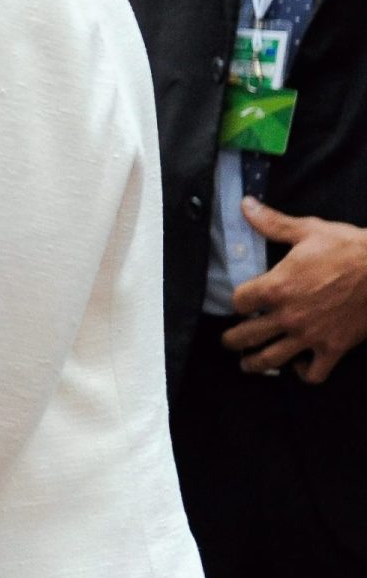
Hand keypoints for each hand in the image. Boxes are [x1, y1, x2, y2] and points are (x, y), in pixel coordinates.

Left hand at [224, 197, 366, 382]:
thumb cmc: (349, 248)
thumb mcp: (308, 231)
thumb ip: (273, 223)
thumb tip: (245, 204)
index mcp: (276, 286)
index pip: (238, 301)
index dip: (237, 301)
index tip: (242, 300)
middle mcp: (288, 315)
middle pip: (245, 336)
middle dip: (232, 339)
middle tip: (229, 340)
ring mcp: (310, 335)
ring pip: (271, 359)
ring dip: (254, 363)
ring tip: (247, 363)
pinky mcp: (334, 348)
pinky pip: (312, 373)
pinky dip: (302, 373)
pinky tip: (297, 365)